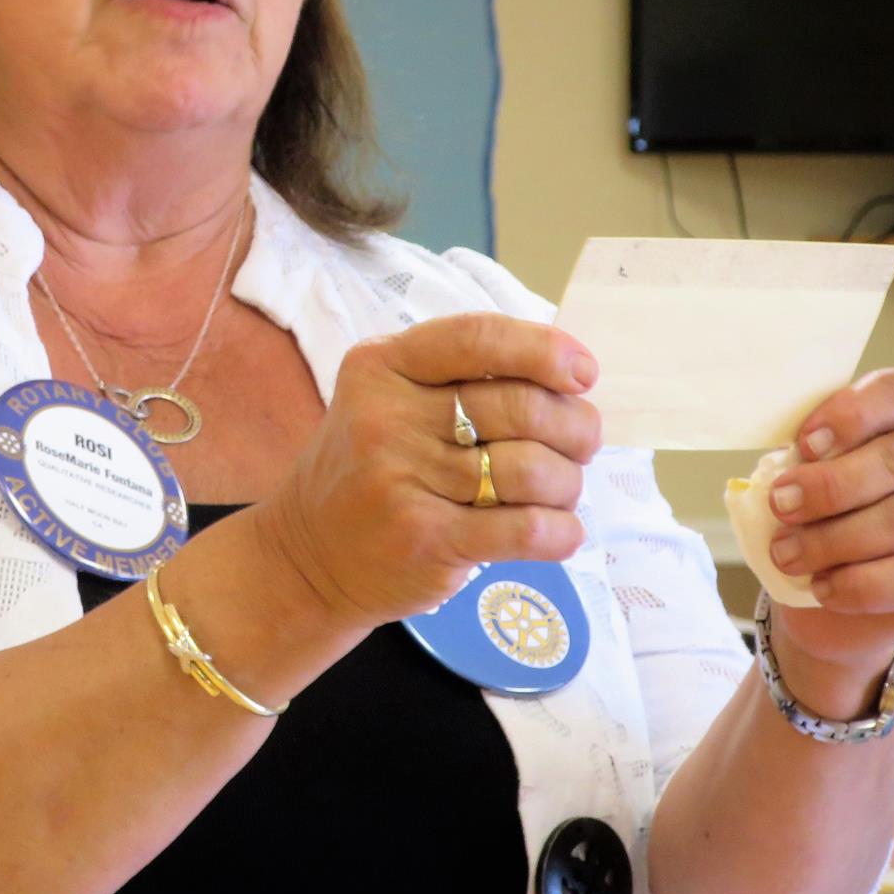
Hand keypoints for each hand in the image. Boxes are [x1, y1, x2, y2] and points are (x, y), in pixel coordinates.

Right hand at [255, 312, 602, 632]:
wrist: (309, 554)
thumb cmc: (370, 469)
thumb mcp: (390, 400)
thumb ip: (462, 378)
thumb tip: (571, 374)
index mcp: (382, 366)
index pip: (477, 339)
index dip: (544, 350)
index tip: (584, 372)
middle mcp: (386, 416)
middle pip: (520, 406)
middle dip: (574, 427)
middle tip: (581, 445)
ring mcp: (402, 478)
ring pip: (532, 469)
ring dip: (567, 483)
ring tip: (559, 491)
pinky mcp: (424, 537)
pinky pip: (525, 528)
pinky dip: (561, 530)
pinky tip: (559, 531)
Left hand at [764, 368, 893, 710]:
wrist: (846, 574)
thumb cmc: (827, 500)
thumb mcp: (816, 464)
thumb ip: (808, 455)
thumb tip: (781, 467)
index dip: (851, 415)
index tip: (803, 444)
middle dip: (831, 485)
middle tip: (781, 504)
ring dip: (834, 539)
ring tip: (786, 553)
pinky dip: (860, 584)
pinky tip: (823, 586)